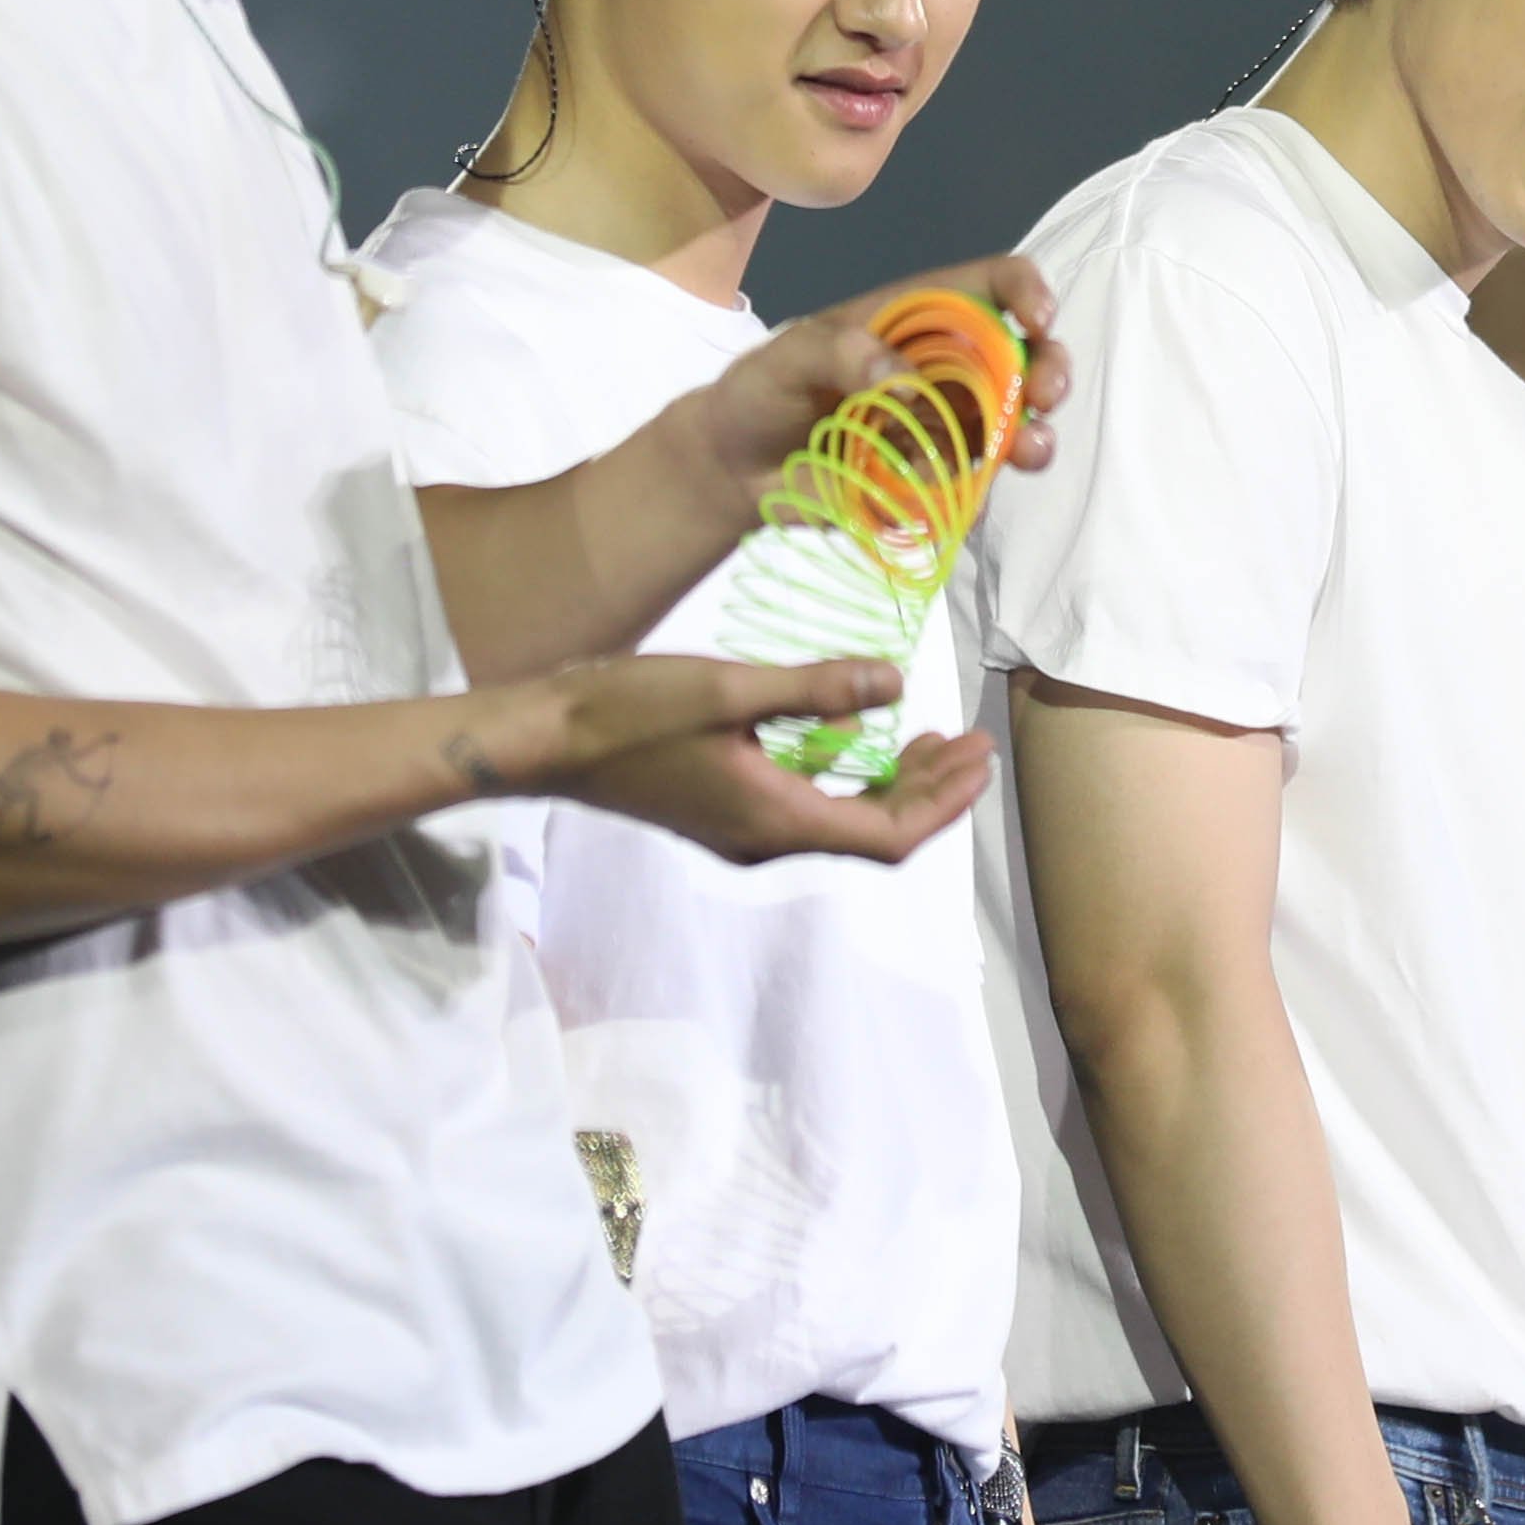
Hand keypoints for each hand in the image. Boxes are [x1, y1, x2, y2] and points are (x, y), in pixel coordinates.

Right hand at [516, 655, 993, 865]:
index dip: (944, 801)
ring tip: (928, 739)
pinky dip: (847, 779)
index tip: (980, 756)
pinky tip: (852, 738)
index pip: (890, 834)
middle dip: (930, 792)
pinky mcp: (723, 815)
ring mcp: (742, 833)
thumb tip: (895, 682)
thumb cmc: (628, 712)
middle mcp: (765, 842)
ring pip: (842, 822)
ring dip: (891, 786)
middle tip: (971, 744)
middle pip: (874, 834)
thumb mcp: (730, 690)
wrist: (545, 742)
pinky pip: (807, 810)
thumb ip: (816, 688)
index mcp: (775, 821)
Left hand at [699, 256, 1069, 500]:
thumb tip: (904, 381)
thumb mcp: (785, 356)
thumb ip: (838, 352)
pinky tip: (957, 497)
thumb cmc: (759, 393)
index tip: (1037, 319)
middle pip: (1023, 355)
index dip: (1026, 291)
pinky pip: (973, 483)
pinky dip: (976, 490)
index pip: (992, 284)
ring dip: (1032, 435)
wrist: (734, 469)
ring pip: (1013, 423)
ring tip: (1029, 451)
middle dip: (1049, 370)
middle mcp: (944, 366)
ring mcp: (945, 424)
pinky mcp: (933, 477)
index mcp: (917, 316)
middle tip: (1044, 395)